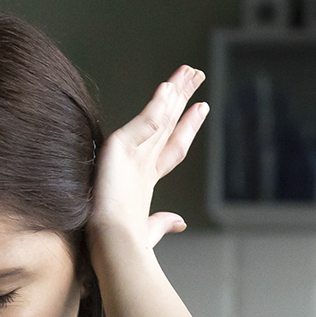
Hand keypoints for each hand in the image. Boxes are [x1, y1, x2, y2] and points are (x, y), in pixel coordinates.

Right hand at [91, 65, 209, 249]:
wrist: (113, 244)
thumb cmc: (128, 241)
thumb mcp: (150, 228)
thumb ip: (162, 222)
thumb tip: (180, 222)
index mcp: (146, 176)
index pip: (172, 143)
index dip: (188, 125)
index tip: (202, 107)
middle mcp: (138, 159)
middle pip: (166, 121)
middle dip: (181, 98)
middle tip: (197, 74)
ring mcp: (128, 151)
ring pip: (157, 115)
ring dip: (173, 93)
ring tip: (189, 72)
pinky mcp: (118, 149)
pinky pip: (144, 123)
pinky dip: (155, 106)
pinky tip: (167, 89)